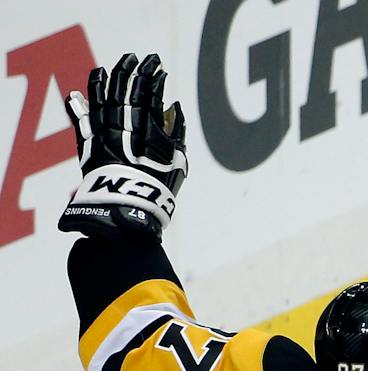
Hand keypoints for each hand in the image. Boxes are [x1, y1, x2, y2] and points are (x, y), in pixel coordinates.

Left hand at [58, 52, 188, 238]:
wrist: (128, 206)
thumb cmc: (158, 187)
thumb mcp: (177, 160)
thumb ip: (175, 131)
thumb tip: (171, 107)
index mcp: (149, 126)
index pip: (150, 92)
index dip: (154, 76)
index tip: (158, 66)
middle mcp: (124, 123)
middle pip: (126, 88)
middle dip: (133, 70)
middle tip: (139, 58)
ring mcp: (104, 131)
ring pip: (103, 97)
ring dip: (107, 79)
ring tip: (110, 67)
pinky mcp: (89, 142)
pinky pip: (83, 117)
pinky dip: (81, 103)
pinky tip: (80, 91)